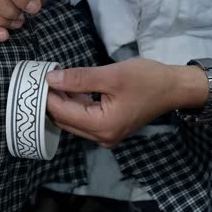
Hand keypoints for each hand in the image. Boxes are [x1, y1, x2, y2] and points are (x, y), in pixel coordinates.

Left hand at [46, 59, 208, 146]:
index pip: (63, 113)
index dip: (47, 96)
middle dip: (52, 100)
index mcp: (102, 126)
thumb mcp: (111, 75)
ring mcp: (105, 135)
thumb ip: (79, 78)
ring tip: (54, 80)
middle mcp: (101, 137)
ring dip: (63, 102)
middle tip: (43, 78)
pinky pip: (84, 118)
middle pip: (65, 120)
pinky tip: (69, 88)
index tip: (37, 78)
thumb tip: (50, 79)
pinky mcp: (108, 128)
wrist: (175, 88)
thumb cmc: (147, 80)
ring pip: (73, 120)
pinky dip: (75, 104)